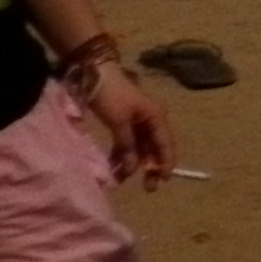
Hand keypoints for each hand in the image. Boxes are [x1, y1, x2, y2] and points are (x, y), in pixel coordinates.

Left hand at [74, 60, 174, 184]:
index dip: (165, 163)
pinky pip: (127, 143)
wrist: (94, 73)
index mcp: (156, 118)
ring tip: (120, 177)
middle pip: (155, 149)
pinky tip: (113, 165)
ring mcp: (137, 122)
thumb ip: (127, 145)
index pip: (166, 145)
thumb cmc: (111, 95)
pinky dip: (122, 154)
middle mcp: (151, 121)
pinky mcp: (124, 123)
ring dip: (132, 163)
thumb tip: (131, 169)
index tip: (161, 181)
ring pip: (140, 148)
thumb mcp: (119, 121)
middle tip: (147, 187)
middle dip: (150, 168)